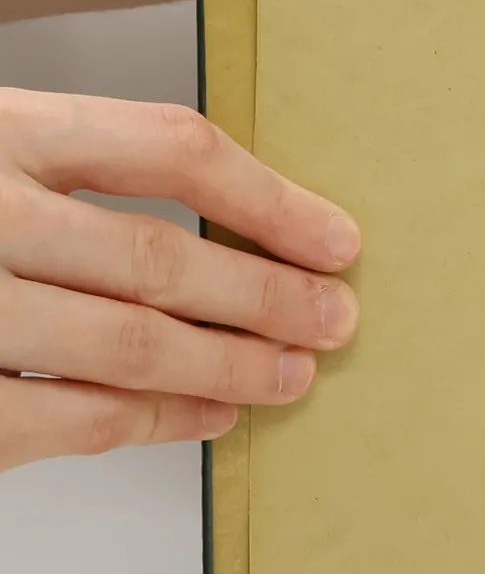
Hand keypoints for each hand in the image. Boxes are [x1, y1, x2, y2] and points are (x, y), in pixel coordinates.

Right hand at [0, 89, 359, 471]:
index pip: (169, 148)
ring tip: (286, 379)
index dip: (271, 201)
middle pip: (158, 257)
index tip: (337, 241)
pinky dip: (145, 425)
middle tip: (333, 322)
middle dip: (266, 300)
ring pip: (121, 346)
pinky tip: (199, 419)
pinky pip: (57, 420)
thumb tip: (238, 225)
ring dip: (224, 370)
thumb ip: (73, 166)